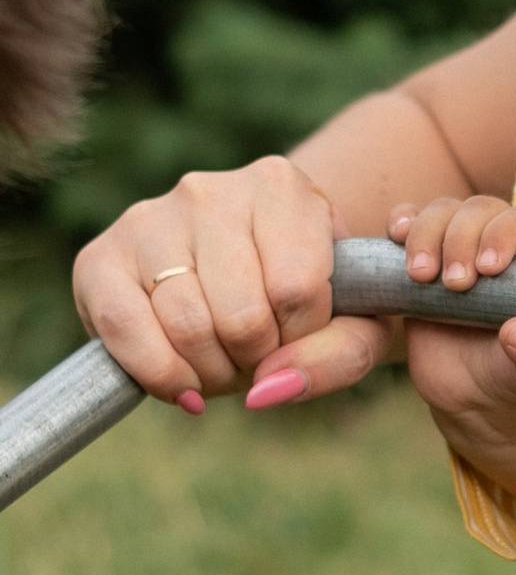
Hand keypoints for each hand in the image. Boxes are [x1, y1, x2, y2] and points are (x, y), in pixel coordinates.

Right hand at [73, 156, 391, 411]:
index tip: (301, 332)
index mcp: (280, 187)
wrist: (245, 279)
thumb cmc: (309, 299)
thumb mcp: (356, 324)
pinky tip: (182, 385)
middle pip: (242, 314)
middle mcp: (209, 191)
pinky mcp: (99, 258)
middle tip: (258, 353)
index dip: (303, 336)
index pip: (297, 288)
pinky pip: (123, 328)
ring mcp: (148, 219)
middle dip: (256, 358)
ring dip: (212, 372)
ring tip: (224, 359)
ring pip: (187, 326)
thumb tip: (268, 387)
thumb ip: (340, 355)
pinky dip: (159, 376)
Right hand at [393, 198, 515, 507]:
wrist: (474, 394)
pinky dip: (401, 220)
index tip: (488, 268)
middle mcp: (498, 242)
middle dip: (461, 238)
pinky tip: (395, 236)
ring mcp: (457, 245)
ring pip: (442, 211)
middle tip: (455, 285)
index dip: (504, 234)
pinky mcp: (422, 256)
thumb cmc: (515, 376)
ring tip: (421, 277)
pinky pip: (409, 221)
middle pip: (479, 210)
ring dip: (427, 233)